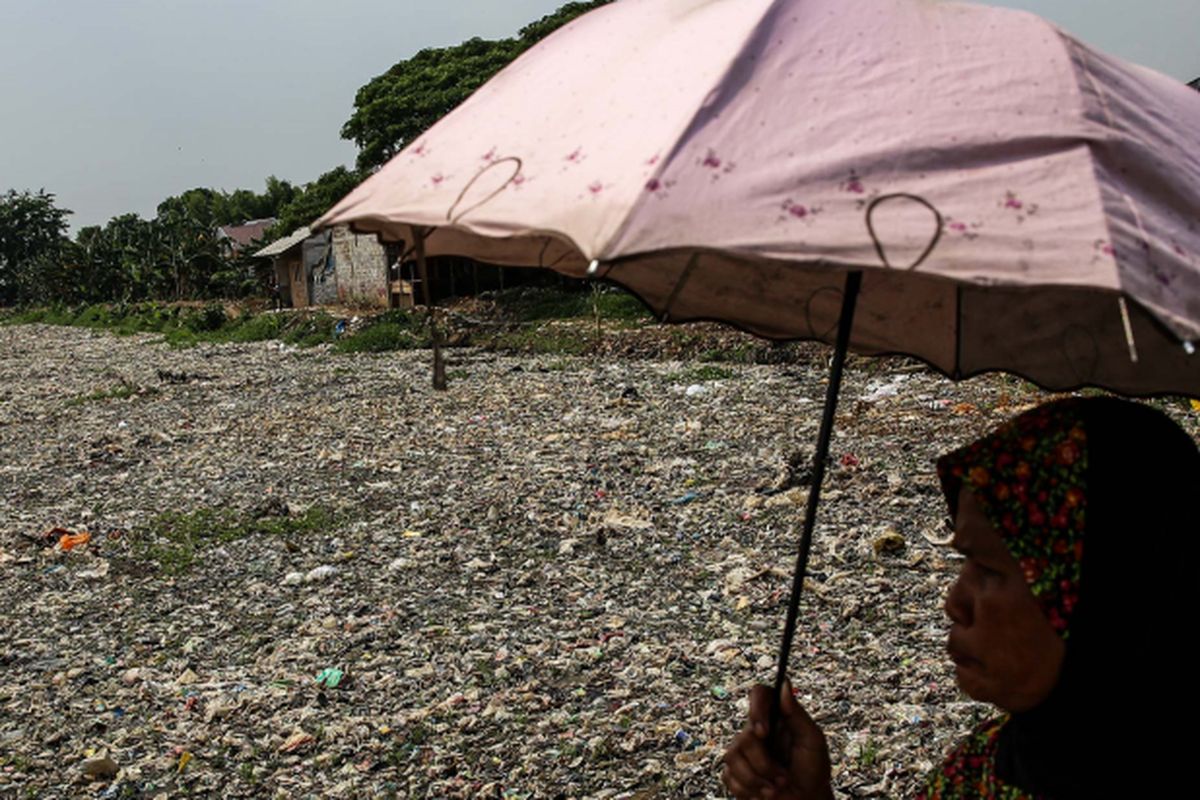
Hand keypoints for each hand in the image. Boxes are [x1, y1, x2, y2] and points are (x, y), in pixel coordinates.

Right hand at [722, 680, 832, 798]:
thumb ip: (798, 714)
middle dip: (765, 764)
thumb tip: (784, 685)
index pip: (759, 695)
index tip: (763, 732)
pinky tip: (763, 793)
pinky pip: (728, 776)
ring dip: (758, 780)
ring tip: (776, 789)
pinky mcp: (733, 772)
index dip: (756, 709)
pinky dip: (748, 790)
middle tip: (783, 778)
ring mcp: (742, 752)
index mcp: (775, 718)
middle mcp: (755, 731)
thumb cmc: (813, 771)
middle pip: (745, 737)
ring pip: (733, 757)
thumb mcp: (813, 741)